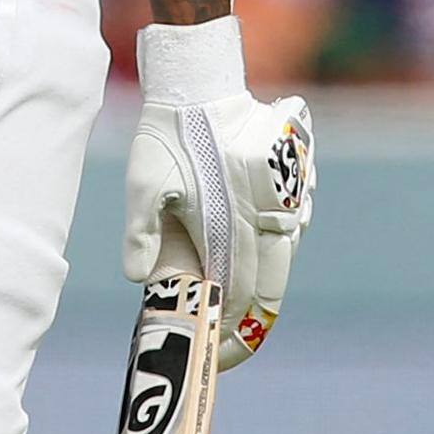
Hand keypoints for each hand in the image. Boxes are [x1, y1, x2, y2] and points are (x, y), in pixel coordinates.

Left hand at [121, 17, 313, 366]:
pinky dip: (275, 250)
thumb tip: (139, 279)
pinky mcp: (294, 181)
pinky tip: (255, 257)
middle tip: (229, 344)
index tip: (214, 350)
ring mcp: (286, 199)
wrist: (203, 83)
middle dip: (250, 323)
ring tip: (236, 307)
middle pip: (270, 287)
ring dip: (264, 285)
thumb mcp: (143, 183)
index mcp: (229, 222)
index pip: (236, 292)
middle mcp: (265, 216)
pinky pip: (292, 227)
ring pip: (284, 257)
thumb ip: (141, 233)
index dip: (227, 327)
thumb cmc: (168, 135)